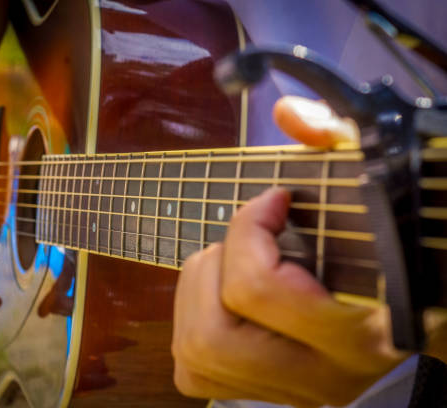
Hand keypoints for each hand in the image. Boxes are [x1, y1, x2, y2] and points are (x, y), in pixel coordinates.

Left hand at [172, 96, 407, 406]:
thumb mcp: (381, 192)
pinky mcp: (255, 393)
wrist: (406, 321)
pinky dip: (192, 319)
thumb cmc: (394, 246)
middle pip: (213, 331)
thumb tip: (289, 114)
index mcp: (362, 332)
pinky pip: (191, 369)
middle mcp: (320, 375)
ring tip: (236, 258)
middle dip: (216, 263)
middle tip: (248, 236)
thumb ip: (343, 144)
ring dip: (198, 288)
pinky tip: (224, 294)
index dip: (249, 228)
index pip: (262, 288)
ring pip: (196, 349)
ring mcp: (286, 390)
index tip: (275, 197)